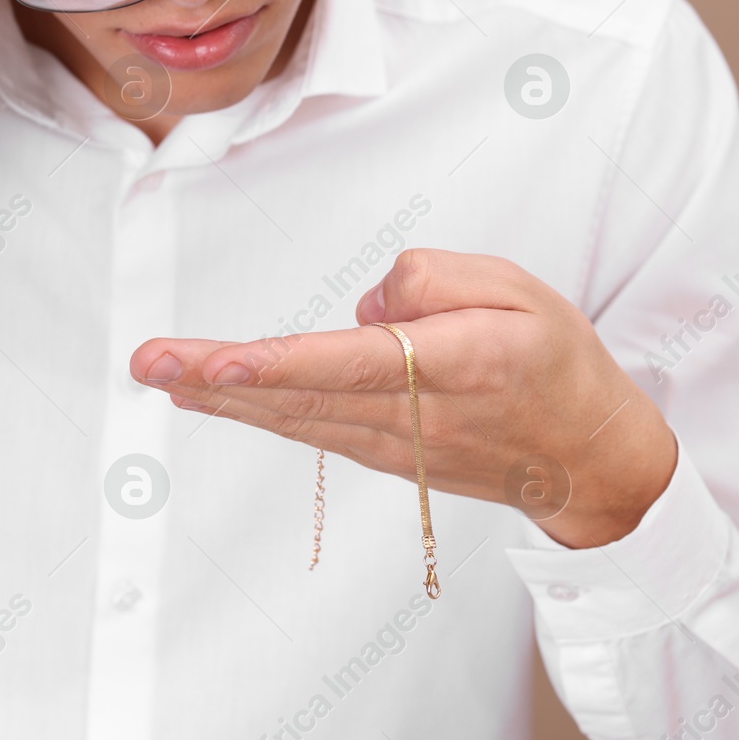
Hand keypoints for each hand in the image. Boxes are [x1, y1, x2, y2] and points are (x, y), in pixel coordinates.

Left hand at [129, 248, 679, 548]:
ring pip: (297, 418)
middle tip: (149, 361)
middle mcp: (419, 415)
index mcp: (460, 363)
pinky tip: (213, 397)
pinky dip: (257, 412)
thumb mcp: (521, 290)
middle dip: (220, 380)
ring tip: (159, 372)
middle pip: (305, 396)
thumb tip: (365, 305)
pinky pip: (311, 429)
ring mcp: (396, 446)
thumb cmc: (557, 363)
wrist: (589, 460)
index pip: (357, 363)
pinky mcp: (385, 457)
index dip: (282, 366)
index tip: (220, 364)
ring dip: (222, 398)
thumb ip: (438, 280)